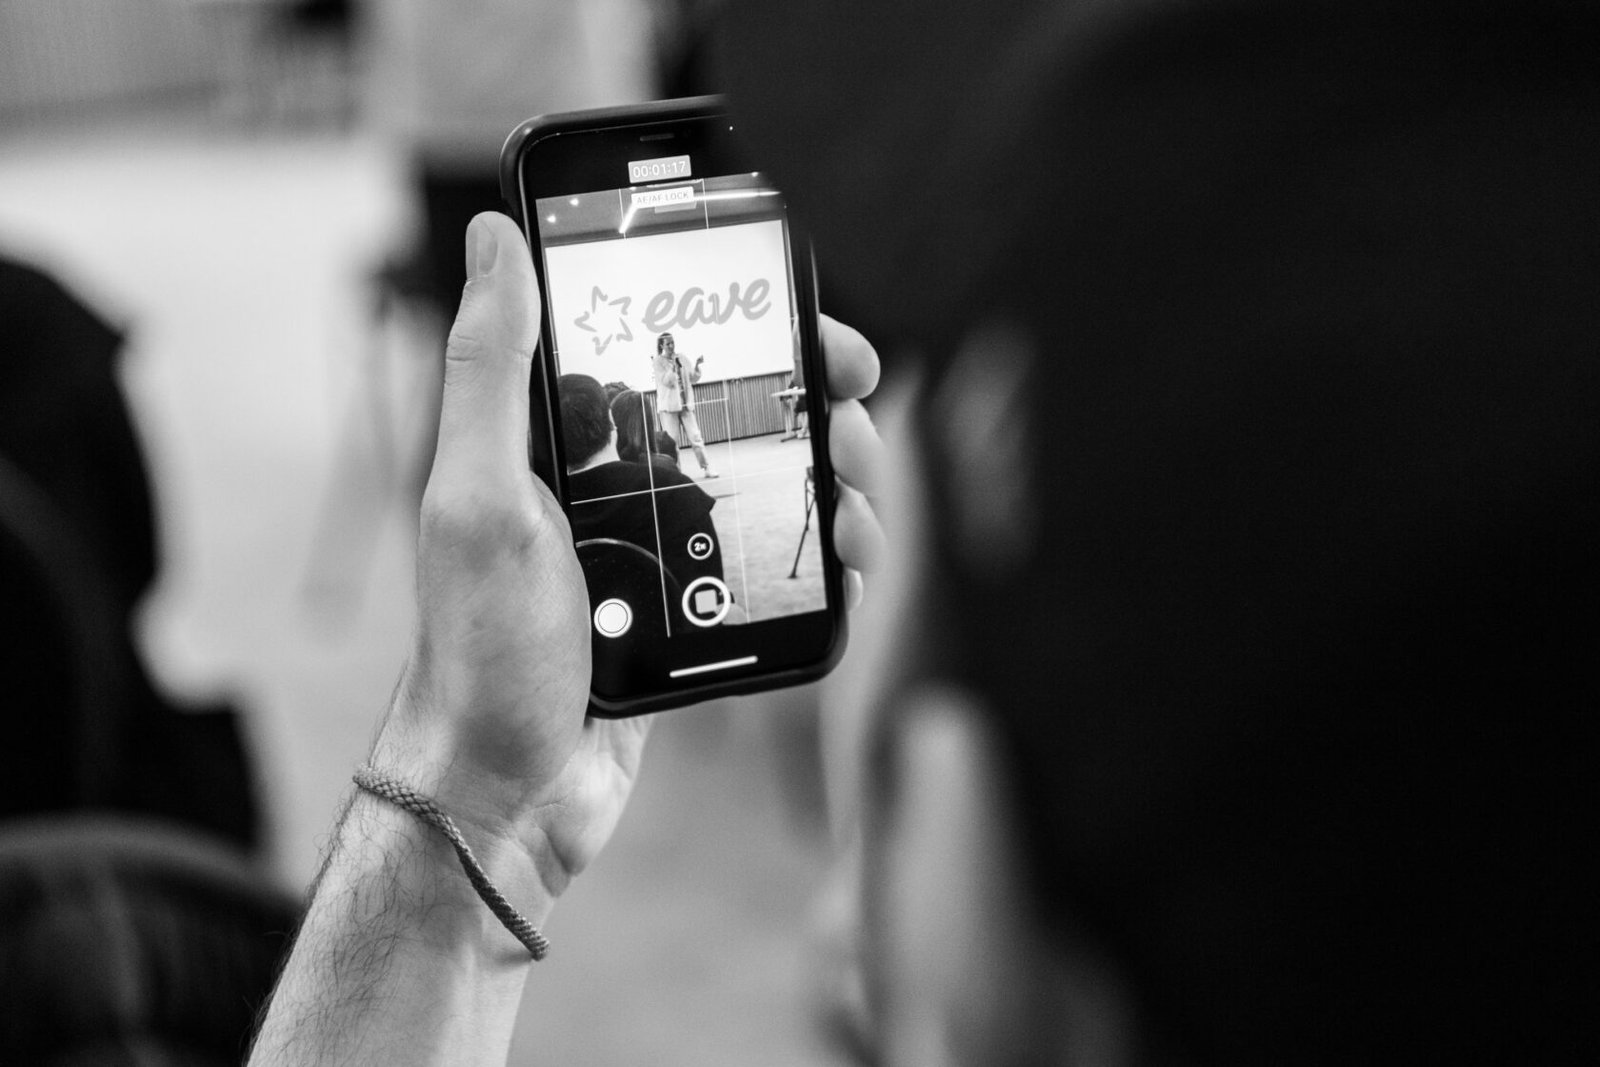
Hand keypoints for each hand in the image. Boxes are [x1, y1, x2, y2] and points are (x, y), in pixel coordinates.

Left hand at [369, 212, 884, 906]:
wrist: (505, 791)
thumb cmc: (482, 649)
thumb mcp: (480, 496)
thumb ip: (491, 366)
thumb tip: (495, 236)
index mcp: (567, 442)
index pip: (674, 351)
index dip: (758, 331)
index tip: (822, 336)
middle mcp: (618, 485)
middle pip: (743, 419)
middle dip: (816, 416)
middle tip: (854, 435)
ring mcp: (661, 550)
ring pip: (772, 491)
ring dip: (834, 491)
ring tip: (856, 518)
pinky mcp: (691, 611)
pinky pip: (773, 567)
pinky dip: (819, 561)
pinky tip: (847, 569)